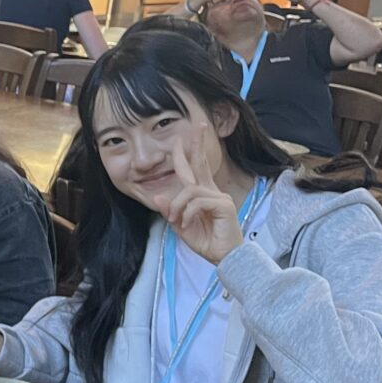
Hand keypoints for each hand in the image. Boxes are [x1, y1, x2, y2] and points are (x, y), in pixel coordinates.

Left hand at [163, 131, 243, 262]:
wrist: (223, 256)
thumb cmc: (205, 241)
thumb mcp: (180, 226)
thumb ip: (170, 211)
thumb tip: (158, 197)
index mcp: (201, 193)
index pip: (193, 168)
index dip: (188, 152)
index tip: (183, 135)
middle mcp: (211, 191)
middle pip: (201, 162)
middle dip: (196, 143)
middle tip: (195, 125)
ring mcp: (219, 196)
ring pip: (189, 190)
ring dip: (177, 206)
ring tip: (177, 220)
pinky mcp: (223, 204)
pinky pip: (197, 201)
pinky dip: (186, 213)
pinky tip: (186, 223)